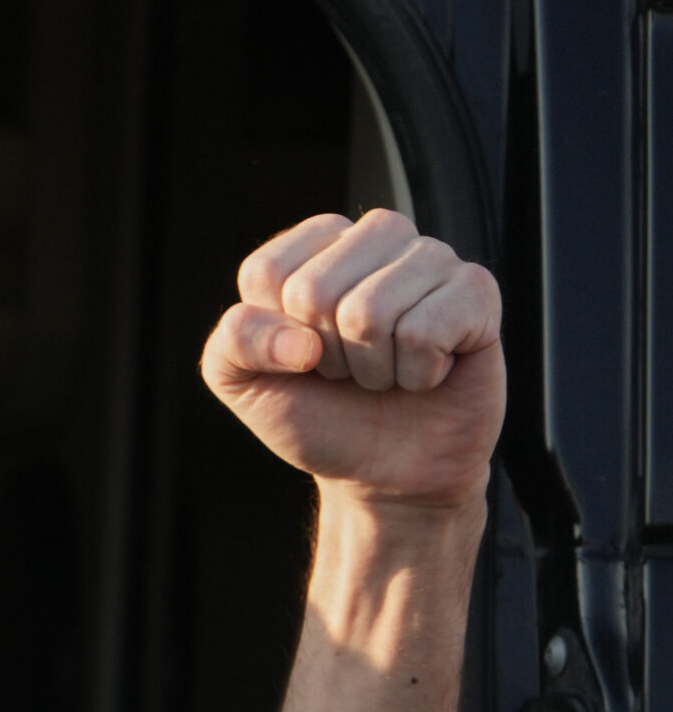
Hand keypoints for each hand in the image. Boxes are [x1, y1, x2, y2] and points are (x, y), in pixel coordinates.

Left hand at [203, 211, 502, 508]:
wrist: (384, 473)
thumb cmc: (317, 416)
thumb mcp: (245, 383)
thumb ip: (234, 341)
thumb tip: (298, 338)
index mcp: (313, 247)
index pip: (267, 273)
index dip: (275, 337)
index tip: (301, 356)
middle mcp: (375, 238)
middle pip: (315, 290)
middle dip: (326, 354)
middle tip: (349, 370)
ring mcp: (431, 258)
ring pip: (371, 310)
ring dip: (372, 367)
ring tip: (387, 371)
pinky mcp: (476, 290)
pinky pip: (426, 329)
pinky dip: (417, 372)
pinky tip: (427, 373)